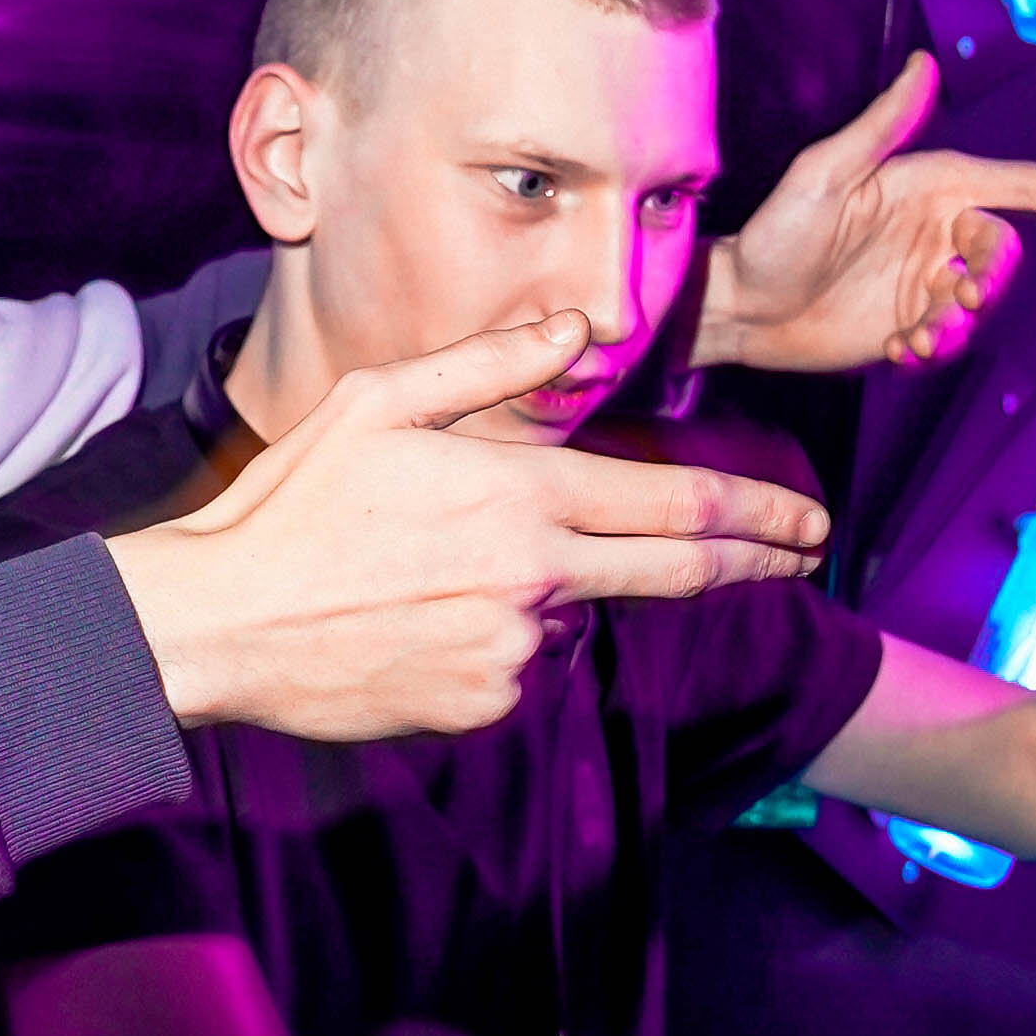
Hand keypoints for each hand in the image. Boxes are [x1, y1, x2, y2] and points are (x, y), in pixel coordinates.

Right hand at [111, 312, 829, 741]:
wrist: (224, 623)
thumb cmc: (295, 503)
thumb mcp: (381, 401)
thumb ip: (489, 365)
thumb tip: (574, 330)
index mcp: (522, 495)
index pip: (679, 503)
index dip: (760, 513)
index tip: (811, 522)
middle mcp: (536, 578)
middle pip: (679, 570)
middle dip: (755, 560)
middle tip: (804, 555)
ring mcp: (514, 650)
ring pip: (574, 616)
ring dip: (551, 594)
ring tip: (445, 576)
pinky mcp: (482, 704)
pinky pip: (519, 667)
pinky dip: (496, 641)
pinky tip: (420, 621)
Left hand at [701, 51, 1035, 375]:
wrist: (741, 306)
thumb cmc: (776, 231)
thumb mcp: (825, 173)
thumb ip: (883, 124)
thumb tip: (925, 64)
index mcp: (932, 185)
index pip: (1023, 186)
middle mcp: (938, 230)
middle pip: (1006, 252)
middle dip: (994, 278)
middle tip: (957, 297)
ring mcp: (926, 280)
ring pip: (982, 305)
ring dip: (957, 324)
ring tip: (913, 335)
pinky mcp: (911, 324)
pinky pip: (951, 341)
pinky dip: (933, 349)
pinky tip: (897, 349)